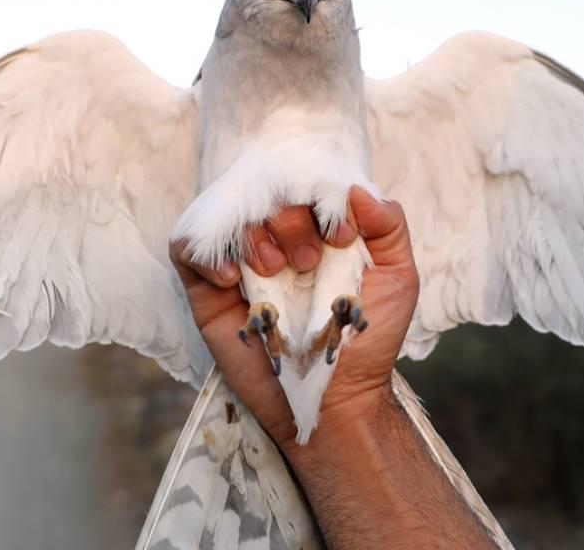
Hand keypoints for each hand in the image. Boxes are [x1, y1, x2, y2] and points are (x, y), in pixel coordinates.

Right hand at [169, 186, 419, 448]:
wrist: (334, 399)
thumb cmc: (364, 340)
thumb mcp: (397, 280)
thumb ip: (389, 227)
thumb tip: (356, 190)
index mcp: (316, 229)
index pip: (305, 184)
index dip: (320, 200)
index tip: (340, 238)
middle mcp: (277, 240)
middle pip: (265, 195)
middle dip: (289, 222)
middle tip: (306, 262)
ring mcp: (240, 263)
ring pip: (227, 216)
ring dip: (252, 238)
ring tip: (273, 271)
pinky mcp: (207, 290)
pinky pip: (186, 249)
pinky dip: (207, 255)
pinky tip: (233, 281)